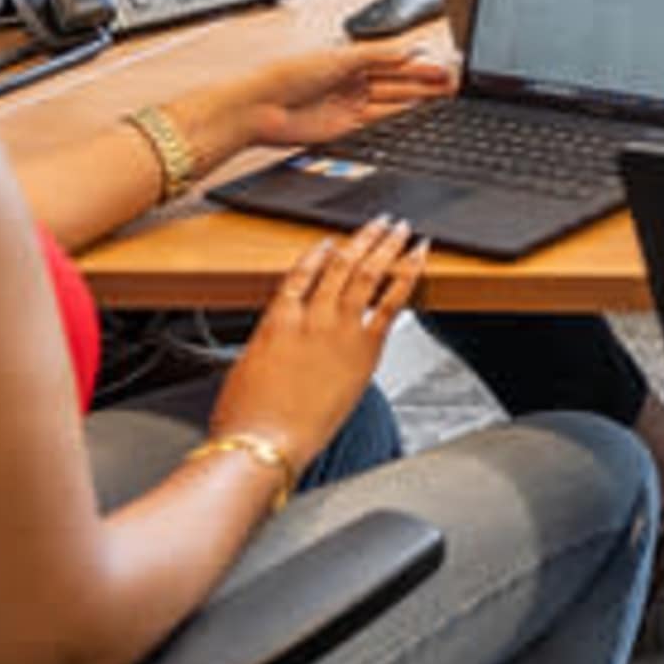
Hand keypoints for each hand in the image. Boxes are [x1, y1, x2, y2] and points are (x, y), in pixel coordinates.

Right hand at [206, 218, 428, 471]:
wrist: (263, 441)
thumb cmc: (247, 417)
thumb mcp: (247, 370)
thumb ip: (270, 347)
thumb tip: (278, 344)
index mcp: (277, 320)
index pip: (300, 273)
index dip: (318, 253)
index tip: (331, 241)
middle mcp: (310, 316)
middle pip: (340, 264)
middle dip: (363, 238)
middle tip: (379, 222)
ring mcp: (339, 328)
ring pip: (367, 272)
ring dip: (387, 245)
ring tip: (400, 228)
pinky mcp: (365, 346)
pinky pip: (391, 301)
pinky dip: (405, 273)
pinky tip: (416, 257)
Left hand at [223, 44, 455, 151]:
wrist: (257, 107)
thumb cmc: (286, 74)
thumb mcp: (338, 57)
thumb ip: (377, 54)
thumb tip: (409, 50)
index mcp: (349, 59)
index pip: (393, 60)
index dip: (418, 63)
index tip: (442, 64)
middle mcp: (351, 82)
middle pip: (397, 81)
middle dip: (425, 81)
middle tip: (453, 82)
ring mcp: (349, 105)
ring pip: (393, 102)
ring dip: (419, 100)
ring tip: (446, 97)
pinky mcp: (345, 129)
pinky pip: (379, 122)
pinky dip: (400, 118)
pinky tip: (420, 113)